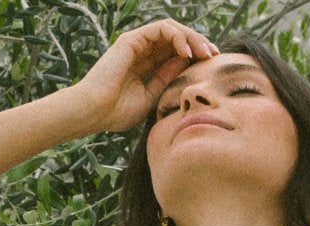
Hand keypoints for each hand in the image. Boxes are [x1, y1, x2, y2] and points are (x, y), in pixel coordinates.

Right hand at [68, 19, 221, 134]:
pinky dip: (177, 37)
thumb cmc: (118, 112)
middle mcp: (144, 51)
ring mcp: (138, 43)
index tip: (213, 65)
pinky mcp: (133, 39)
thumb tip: (189, 64)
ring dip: (192, 38)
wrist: (95, 112)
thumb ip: (168, 80)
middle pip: (178, 38)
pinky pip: (161, 29)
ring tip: (204, 53)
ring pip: (172, 29)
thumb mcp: (152, 97)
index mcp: (148, 65)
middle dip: (199, 43)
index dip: (197, 55)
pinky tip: (186, 52)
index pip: (177, 52)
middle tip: (214, 55)